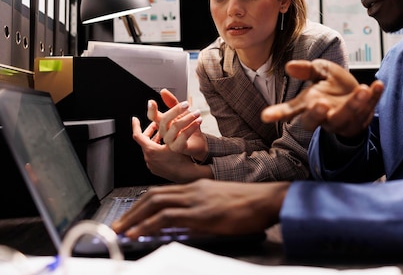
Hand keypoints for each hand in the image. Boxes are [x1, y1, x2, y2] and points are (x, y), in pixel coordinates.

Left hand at [111, 179, 289, 237]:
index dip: (142, 204)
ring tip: (120, 231)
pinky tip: (138, 232)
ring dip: (134, 218)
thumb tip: (184, 226)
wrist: (267, 199)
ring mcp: (196, 199)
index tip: (130, 217)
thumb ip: (201, 210)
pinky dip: (148, 223)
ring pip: (155, 204)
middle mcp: (193, 189)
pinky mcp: (201, 212)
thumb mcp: (221, 204)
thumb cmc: (250, 204)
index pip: (162, 192)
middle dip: (132, 211)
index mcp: (197, 186)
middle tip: (117, 226)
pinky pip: (168, 216)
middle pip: (153, 196)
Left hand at [131, 117, 208, 181]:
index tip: (135, 119)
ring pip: (149, 148)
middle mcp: (148, 158)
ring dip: (154, 140)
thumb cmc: (183, 159)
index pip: (137, 135)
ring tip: (163, 135)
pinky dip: (157, 149)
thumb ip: (171, 128)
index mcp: (151, 150)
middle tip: (155, 125)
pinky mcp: (156, 169)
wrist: (188, 175)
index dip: (136, 126)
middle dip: (150, 132)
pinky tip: (166, 147)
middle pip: (144, 141)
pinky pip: (153, 156)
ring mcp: (152, 165)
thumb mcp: (177, 140)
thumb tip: (170, 116)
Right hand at [147, 89, 206, 159]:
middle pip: (165, 120)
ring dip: (188, 118)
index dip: (151, 110)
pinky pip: (183, 136)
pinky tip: (199, 121)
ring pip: (175, 127)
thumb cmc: (189, 128)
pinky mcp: (178, 147)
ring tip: (197, 113)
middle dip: (176, 110)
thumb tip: (163, 91)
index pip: (152, 117)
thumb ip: (173, 103)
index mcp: (163, 123)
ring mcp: (170, 141)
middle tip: (187, 104)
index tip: (151, 102)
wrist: (199, 143)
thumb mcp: (182, 113)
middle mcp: (164, 132)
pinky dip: (192, 126)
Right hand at [261, 59, 383, 137]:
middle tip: (321, 104)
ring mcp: (344, 120)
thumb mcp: (321, 72)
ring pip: (346, 117)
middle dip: (318, 114)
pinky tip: (378, 85)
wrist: (359, 96)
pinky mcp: (363, 118)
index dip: (278, 113)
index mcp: (309, 105)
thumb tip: (289, 66)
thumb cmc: (334, 86)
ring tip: (361, 89)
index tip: (265, 116)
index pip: (291, 111)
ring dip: (354, 104)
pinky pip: (369, 109)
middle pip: (315, 122)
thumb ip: (308, 70)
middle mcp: (324, 116)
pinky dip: (374, 97)